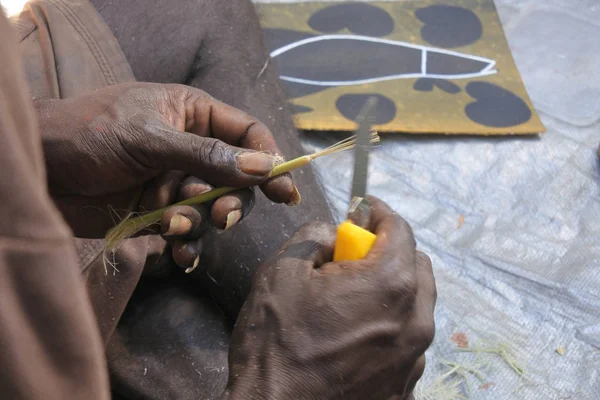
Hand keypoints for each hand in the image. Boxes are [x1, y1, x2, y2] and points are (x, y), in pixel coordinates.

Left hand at [35, 82, 297, 269]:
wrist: (38, 169)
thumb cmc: (88, 134)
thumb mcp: (150, 137)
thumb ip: (207, 155)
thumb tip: (264, 168)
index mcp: (193, 114)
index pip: (248, 134)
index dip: (269, 160)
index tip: (283, 190)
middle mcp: (190, 149)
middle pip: (236, 179)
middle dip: (232, 200)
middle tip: (223, 217)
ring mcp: (174, 183)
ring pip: (211, 210)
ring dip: (199, 223)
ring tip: (173, 224)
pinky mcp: (157, 213)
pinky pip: (186, 234)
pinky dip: (186, 247)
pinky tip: (179, 256)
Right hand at [224, 196, 436, 399]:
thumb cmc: (275, 345)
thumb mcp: (281, 273)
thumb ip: (314, 236)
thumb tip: (334, 232)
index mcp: (390, 285)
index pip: (400, 230)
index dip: (379, 213)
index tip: (363, 208)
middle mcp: (415, 322)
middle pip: (416, 266)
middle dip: (388, 251)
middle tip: (352, 256)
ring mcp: (414, 360)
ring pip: (414, 307)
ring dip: (390, 291)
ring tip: (350, 302)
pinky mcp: (406, 389)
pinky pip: (407, 343)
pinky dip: (388, 327)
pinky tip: (354, 338)